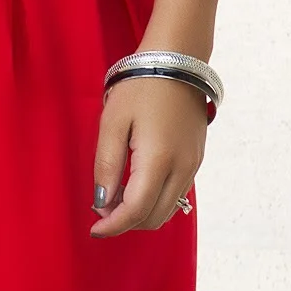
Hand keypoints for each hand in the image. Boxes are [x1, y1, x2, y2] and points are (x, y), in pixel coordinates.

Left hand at [90, 75, 206, 235]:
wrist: (177, 61)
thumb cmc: (140, 87)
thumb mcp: (112, 123)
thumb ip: (106, 165)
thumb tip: (101, 202)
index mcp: (158, 160)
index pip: (135, 211)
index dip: (113, 226)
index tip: (94, 229)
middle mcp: (182, 168)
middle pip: (153, 217)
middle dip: (126, 222)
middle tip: (101, 210)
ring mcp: (193, 165)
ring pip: (168, 210)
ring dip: (141, 214)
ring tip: (116, 198)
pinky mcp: (196, 160)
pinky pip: (177, 195)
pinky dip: (155, 201)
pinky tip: (136, 187)